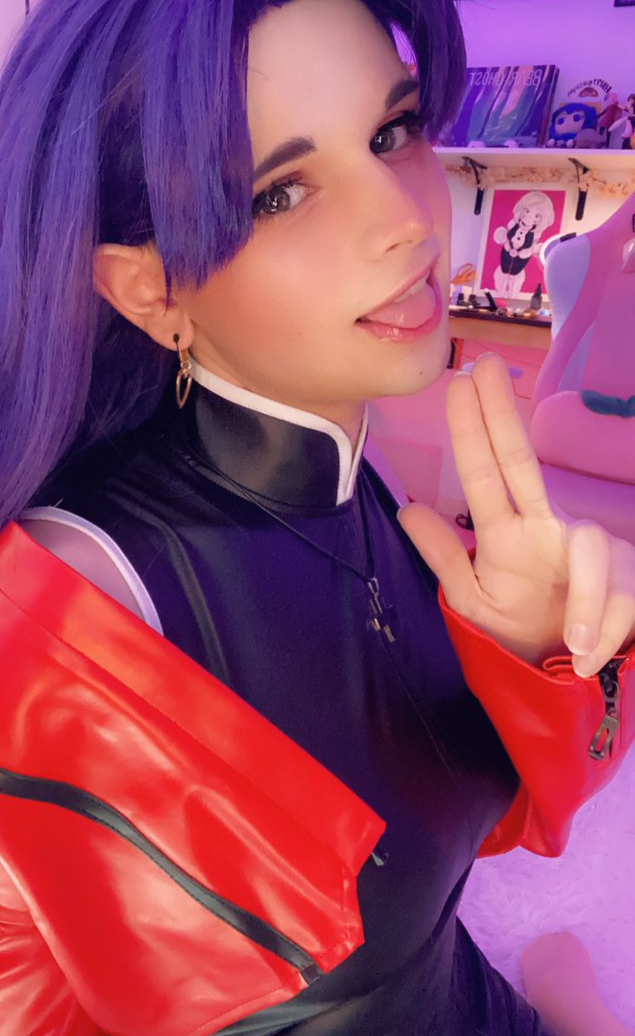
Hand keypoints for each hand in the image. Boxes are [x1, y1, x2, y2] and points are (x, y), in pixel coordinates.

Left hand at [398, 355, 634, 675]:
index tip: (459, 380)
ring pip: (591, 551)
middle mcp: (545, 525)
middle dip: (502, 416)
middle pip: (523, 464)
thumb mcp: (474, 597)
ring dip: (588, 598)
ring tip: (575, 642)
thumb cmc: (517, 623)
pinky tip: (586, 658)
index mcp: (507, 529)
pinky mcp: (626, 576)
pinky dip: (603, 632)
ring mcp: (587, 547)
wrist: (558, 667)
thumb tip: (408, 510)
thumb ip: (446, 558)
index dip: (471, 428)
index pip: (486, 472)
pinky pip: (620, 599)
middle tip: (486, 368)